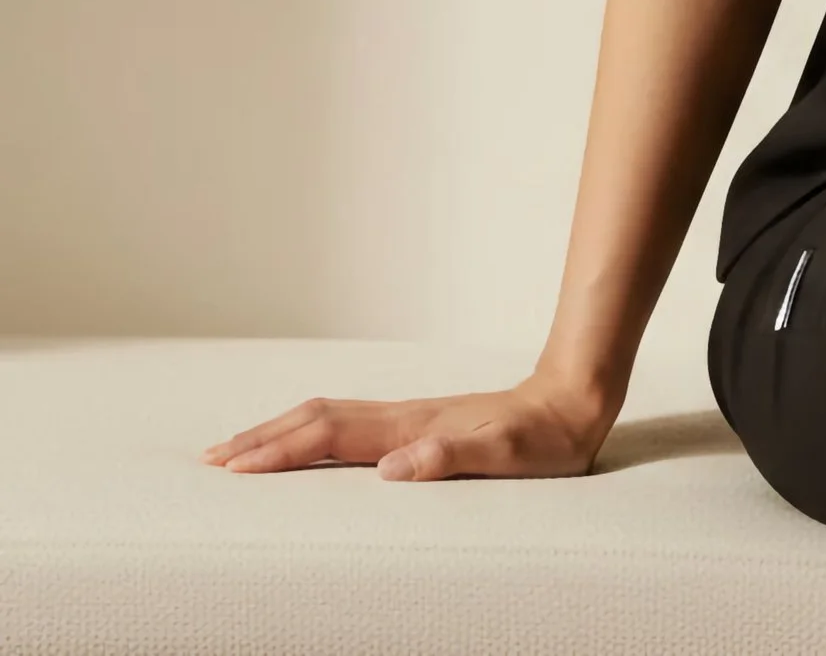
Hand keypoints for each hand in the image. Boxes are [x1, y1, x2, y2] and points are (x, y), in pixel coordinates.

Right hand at [200, 371, 619, 481]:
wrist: (574, 400)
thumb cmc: (544, 439)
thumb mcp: (509, 457)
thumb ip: (456, 458)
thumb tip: (394, 467)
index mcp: (412, 428)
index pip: (331, 437)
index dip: (281, 452)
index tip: (232, 469)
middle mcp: (402, 417)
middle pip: (315, 420)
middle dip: (260, 439)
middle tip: (206, 462)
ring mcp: (407, 417)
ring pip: (327, 417)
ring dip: (278, 432)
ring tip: (233, 453)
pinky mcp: (416, 424)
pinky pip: (347, 425)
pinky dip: (308, 432)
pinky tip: (299, 446)